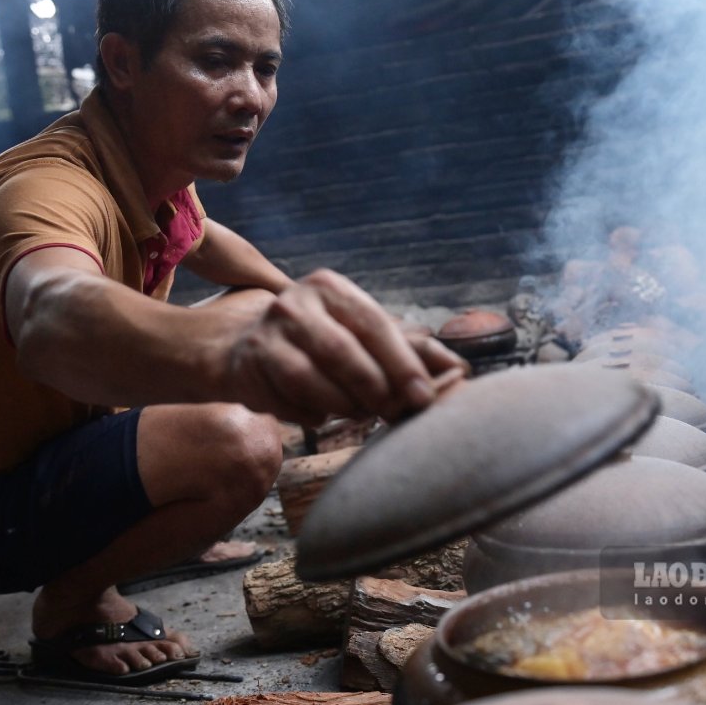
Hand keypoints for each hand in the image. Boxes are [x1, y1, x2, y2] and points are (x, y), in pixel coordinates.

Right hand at [226, 269, 467, 423]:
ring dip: (345, 406)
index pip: (374, 324)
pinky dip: (314, 416)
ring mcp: (267, 334)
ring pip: (313, 381)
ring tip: (361, 413)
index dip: (402, 363)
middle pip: (343, 352)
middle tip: (397, 413)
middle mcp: (295, 303)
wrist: (244, 349)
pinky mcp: (248, 367)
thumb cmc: (321, 341)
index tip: (426, 396)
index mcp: (330, 288)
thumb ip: (411, 348)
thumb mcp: (364, 335)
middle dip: (377, 389)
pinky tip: (322, 414)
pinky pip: (291, 403)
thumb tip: (461, 369)